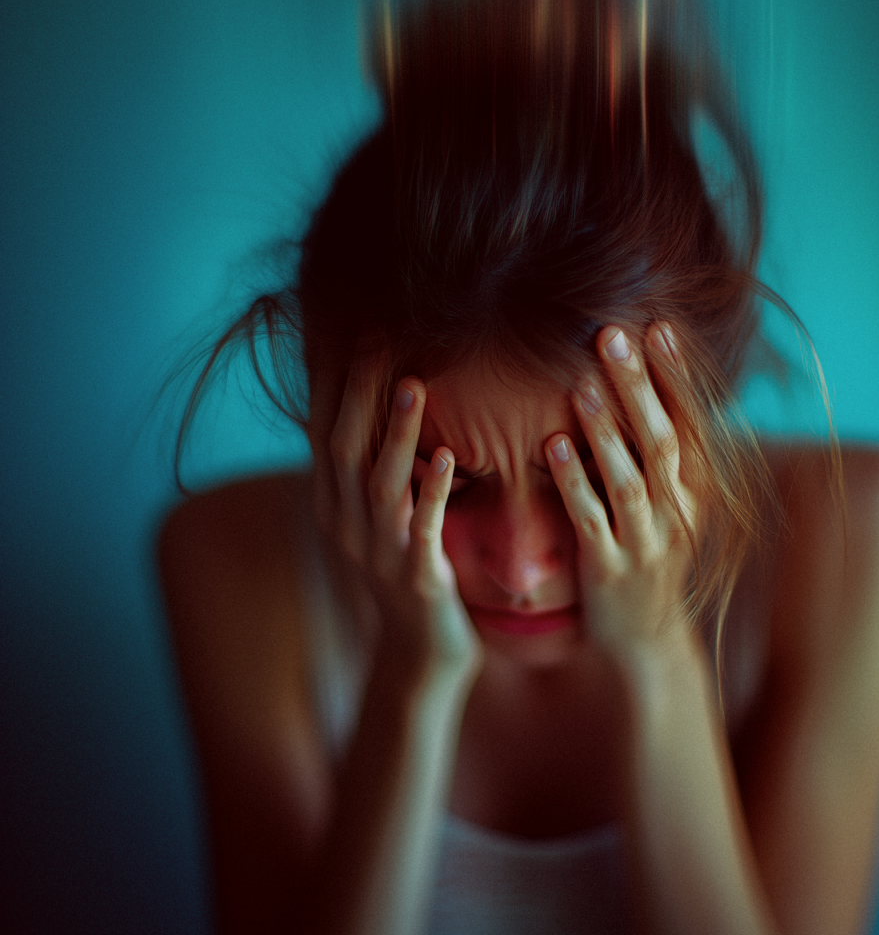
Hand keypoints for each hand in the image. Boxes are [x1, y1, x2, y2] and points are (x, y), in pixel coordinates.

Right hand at [316, 362, 481, 683]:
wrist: (421, 657)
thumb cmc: (409, 574)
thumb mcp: (382, 519)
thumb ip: (376, 470)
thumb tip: (380, 410)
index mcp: (335, 506)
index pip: (322, 434)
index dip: (332, 384)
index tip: (347, 333)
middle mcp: (346, 526)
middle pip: (344, 448)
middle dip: (361, 393)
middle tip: (378, 339)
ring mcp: (378, 554)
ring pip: (379, 483)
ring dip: (397, 432)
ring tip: (414, 384)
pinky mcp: (416, 578)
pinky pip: (421, 529)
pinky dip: (430, 491)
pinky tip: (444, 457)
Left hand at [545, 323, 698, 662]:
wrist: (646, 635)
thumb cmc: (649, 552)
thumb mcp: (668, 504)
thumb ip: (659, 454)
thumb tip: (644, 388)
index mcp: (694, 489)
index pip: (690, 422)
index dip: (674, 376)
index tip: (657, 328)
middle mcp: (677, 511)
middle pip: (661, 439)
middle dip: (637, 386)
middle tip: (611, 336)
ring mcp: (645, 541)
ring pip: (628, 478)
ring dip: (606, 431)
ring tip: (583, 385)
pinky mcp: (610, 567)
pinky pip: (591, 519)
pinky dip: (574, 482)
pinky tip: (553, 446)